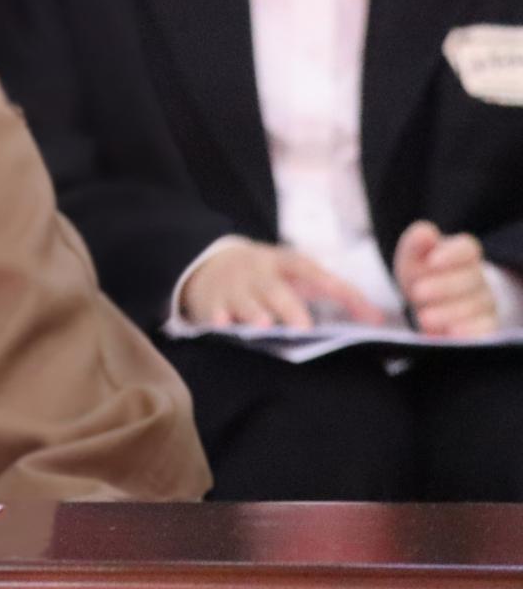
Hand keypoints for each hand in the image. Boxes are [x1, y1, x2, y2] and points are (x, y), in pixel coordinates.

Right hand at [181, 240, 388, 329]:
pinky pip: (214, 312)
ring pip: (244, 301)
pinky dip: (218, 319)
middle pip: (275, 290)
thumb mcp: (296, 275)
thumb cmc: (267, 277)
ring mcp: (233, 287)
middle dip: (288, 308)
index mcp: (282, 263)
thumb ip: (334, 293)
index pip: (309, 270)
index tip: (346, 299)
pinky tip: (222, 325)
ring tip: (262, 325)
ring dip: (253, 313)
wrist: (210, 264)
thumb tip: (378, 320)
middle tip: (303, 326)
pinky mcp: (211, 303)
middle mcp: (257, 273)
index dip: (330, 284)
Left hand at [394, 221, 498, 337]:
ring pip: (476, 307)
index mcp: (462, 254)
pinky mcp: (485, 327)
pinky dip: (468, 333)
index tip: (431, 261)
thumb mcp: (412, 258)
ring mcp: (485, 304)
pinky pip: (485, 331)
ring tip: (423, 318)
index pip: (467, 248)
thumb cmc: (421, 275)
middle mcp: (478, 278)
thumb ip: (416, 243)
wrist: (427, 305)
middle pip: (471, 279)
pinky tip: (450, 335)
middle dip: (444, 286)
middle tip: (417, 293)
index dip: (452, 254)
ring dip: (449, 313)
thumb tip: (426, 232)